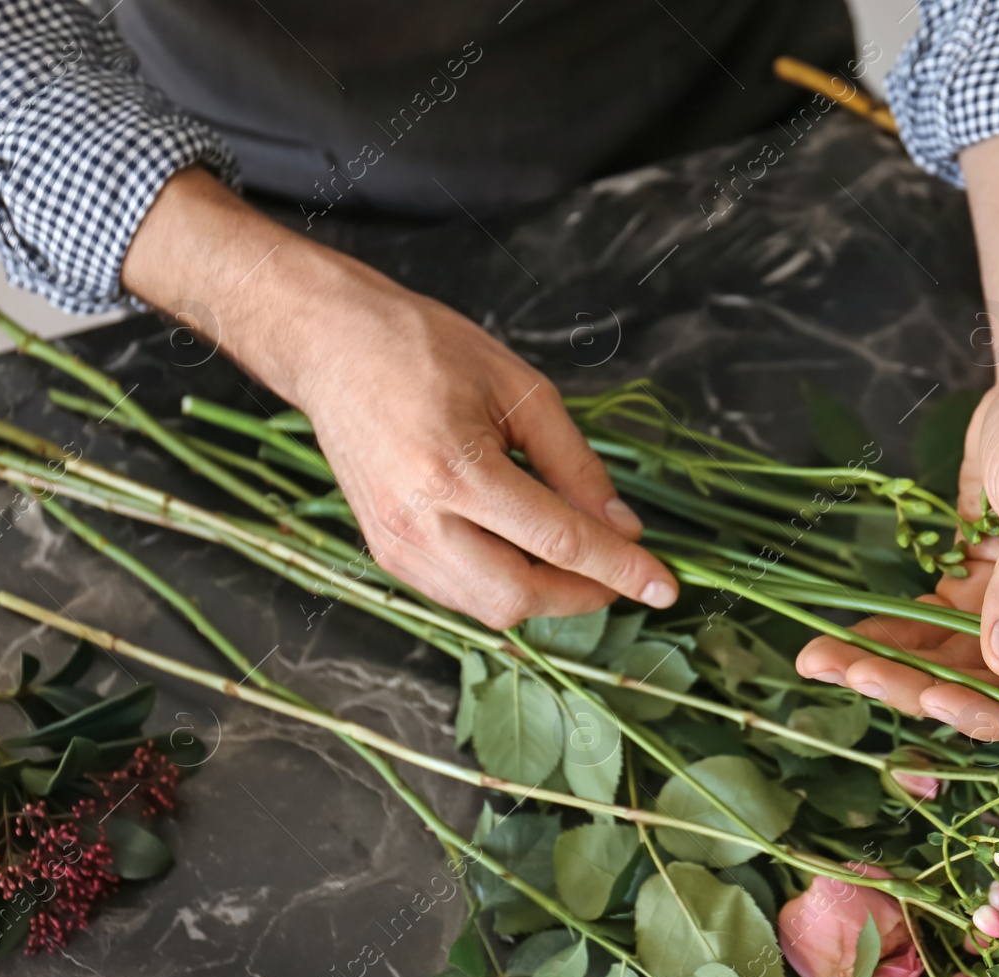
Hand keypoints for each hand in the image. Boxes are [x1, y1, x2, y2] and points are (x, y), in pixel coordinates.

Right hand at [122, 168, 676, 627]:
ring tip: (581, 564)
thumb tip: (622, 528)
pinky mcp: (383, 552)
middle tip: (623, 573)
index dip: (620, 569)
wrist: (332, 345)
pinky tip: (529, 557)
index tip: (666, 585)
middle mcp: (417, 520)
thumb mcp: (522, 390)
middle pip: (518, 596)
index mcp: (454, 470)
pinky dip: (504, 587)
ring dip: (545, 596)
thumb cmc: (422, 349)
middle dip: (582, 596)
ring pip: (487, 608)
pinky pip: (458, 595)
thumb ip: (576, 465)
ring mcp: (393, 544)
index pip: (558, 541)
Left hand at [796, 359, 998, 740]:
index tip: (934, 704)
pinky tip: (839, 639)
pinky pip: (933, 628)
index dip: (998, 712)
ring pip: (954, 663)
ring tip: (820, 661)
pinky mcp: (982, 588)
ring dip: (891, 667)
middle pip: (992, 686)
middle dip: (919, 687)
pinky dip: (890, 634)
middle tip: (850, 674)